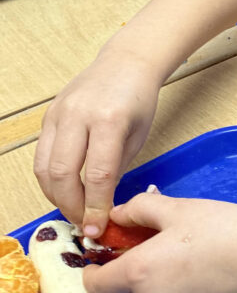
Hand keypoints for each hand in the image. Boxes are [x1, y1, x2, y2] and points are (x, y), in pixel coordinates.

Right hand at [34, 56, 159, 235]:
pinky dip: (51, 178)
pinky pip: (42, 155)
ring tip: (74, 210)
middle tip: (84, 224)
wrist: (126, 63)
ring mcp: (59, 113)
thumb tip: (100, 207)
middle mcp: (78, 115)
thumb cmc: (138, 100)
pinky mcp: (48, 115)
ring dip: (56, 196)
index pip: (98, 174)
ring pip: (44, 167)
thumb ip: (117, 170)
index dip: (95, 207)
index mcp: (109, 120)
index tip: (98, 229)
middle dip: (71, 206)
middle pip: (62, 173)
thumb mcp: (138, 137)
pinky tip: (65, 190)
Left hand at [83, 194, 236, 292]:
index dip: (93, 273)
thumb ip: (138, 210)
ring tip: (178, 266)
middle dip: (128, 280)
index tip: (104, 261)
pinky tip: (197, 279)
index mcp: (138, 272)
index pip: (95, 285)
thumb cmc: (222, 228)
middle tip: (151, 254)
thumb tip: (116, 215)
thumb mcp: (176, 208)